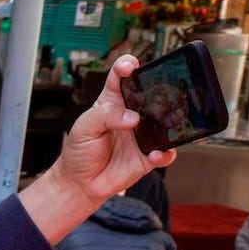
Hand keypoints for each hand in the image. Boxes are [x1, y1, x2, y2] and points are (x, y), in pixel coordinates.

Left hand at [51, 56, 177, 202]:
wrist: (80, 183)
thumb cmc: (79, 151)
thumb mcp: (83, 128)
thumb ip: (105, 116)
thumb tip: (132, 118)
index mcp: (113, 102)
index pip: (121, 78)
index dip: (127, 67)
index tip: (130, 66)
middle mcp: (132, 115)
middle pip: (151, 95)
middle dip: (159, 89)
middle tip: (158, 94)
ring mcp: (143, 135)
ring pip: (165, 122)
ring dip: (169, 120)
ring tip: (164, 122)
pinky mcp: (148, 156)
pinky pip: (165, 153)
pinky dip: (164, 153)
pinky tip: (155, 154)